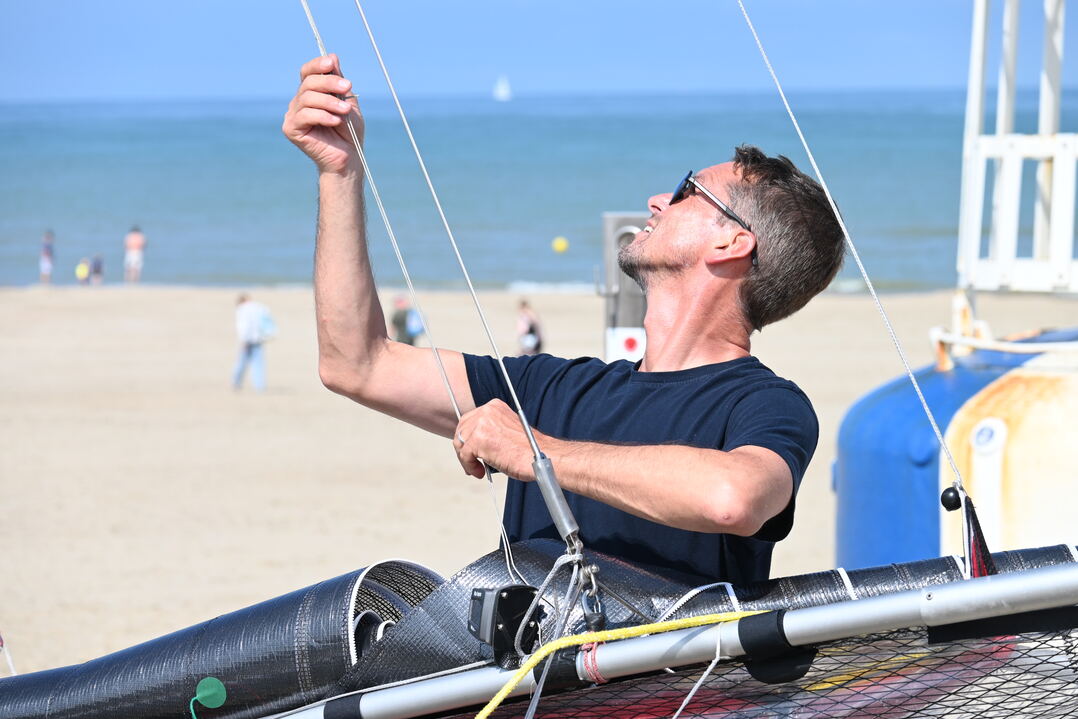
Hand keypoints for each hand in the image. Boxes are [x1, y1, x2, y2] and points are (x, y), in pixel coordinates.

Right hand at [282, 55, 364, 175]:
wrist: (348, 158)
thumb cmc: (349, 131)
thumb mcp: (347, 101)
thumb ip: (338, 81)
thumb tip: (332, 56)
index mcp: (311, 94)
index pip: (307, 72)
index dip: (317, 65)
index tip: (332, 63)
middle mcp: (299, 103)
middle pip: (308, 83)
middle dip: (329, 83)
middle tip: (347, 87)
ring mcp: (293, 116)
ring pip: (307, 98)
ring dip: (330, 102)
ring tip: (345, 110)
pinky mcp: (291, 129)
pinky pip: (305, 115)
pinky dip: (322, 115)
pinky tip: (335, 121)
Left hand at [453, 399, 544, 479]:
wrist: (541, 456)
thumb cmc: (529, 449)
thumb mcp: (507, 430)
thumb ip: (491, 430)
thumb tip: (475, 443)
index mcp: (494, 406)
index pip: (470, 419)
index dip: (468, 437)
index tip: (470, 449)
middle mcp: (487, 411)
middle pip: (462, 429)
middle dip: (463, 447)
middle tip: (471, 462)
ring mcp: (481, 424)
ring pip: (460, 442)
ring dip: (466, 459)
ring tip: (477, 469)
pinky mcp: (478, 440)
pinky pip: (464, 455)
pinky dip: (470, 466)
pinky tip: (480, 472)